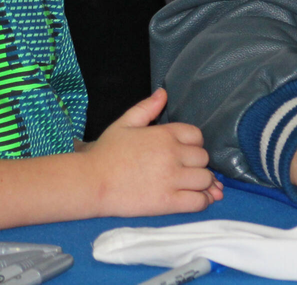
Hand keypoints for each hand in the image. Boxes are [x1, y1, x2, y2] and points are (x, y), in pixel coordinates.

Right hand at [82, 88, 222, 216]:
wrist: (91, 182)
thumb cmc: (106, 153)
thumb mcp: (124, 123)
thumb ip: (147, 108)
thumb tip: (164, 93)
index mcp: (164, 134)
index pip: (197, 136)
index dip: (193, 144)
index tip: (183, 152)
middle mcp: (172, 155)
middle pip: (203, 158)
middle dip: (197, 163)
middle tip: (186, 170)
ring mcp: (172, 179)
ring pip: (205, 179)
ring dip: (203, 183)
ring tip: (194, 185)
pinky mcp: (168, 202)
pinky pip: (198, 201)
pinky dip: (203, 201)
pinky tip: (198, 199)